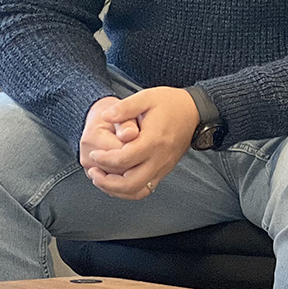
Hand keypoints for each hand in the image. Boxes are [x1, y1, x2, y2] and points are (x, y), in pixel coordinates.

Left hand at [78, 87, 199, 198]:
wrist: (194, 111)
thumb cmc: (171, 104)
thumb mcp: (146, 97)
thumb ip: (125, 107)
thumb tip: (105, 116)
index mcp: (153, 140)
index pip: (124, 159)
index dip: (104, 159)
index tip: (94, 153)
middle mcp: (159, 158)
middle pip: (130, 183)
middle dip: (106, 181)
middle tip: (93, 170)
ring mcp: (163, 167)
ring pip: (137, 191)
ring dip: (116, 190)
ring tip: (101, 179)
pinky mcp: (164, 171)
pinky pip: (145, 190)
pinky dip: (128, 191)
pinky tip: (117, 183)